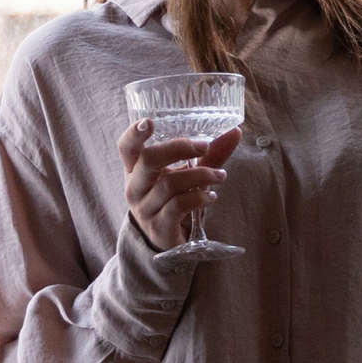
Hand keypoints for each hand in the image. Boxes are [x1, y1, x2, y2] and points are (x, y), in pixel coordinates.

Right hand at [119, 119, 243, 252]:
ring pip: (169, 184)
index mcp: (136, 169)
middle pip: (149, 160)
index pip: (126, 148)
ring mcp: (144, 208)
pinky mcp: (158, 226)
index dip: (134, 134)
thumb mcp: (187, 174)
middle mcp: (135, 187)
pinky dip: (199, 197)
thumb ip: (209, 155)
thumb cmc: (174, 199)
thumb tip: (235, 131)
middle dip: (180, 148)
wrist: (169, 241)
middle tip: (205, 146)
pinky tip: (211, 196)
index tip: (149, 121)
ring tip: (221, 176)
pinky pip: (178, 206)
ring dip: (201, 175)